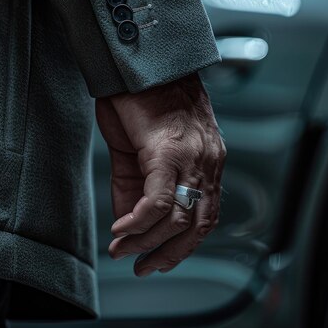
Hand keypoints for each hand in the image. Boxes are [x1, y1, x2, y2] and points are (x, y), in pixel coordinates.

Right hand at [95, 71, 226, 276]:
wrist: (135, 60)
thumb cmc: (139, 97)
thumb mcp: (138, 150)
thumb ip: (135, 188)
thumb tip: (128, 226)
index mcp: (207, 158)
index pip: (205, 215)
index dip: (183, 244)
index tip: (158, 259)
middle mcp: (207, 159)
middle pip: (199, 225)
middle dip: (170, 254)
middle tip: (144, 266)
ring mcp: (192, 155)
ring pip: (179, 218)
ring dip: (148, 242)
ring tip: (123, 250)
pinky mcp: (169, 150)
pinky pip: (158, 201)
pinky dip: (137, 222)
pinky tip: (120, 230)